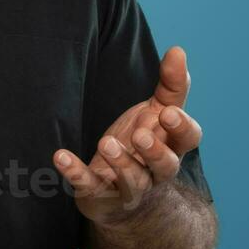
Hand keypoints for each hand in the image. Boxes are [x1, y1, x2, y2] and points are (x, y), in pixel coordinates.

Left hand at [51, 46, 202, 225]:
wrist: (122, 199)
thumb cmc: (142, 146)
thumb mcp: (157, 114)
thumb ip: (170, 85)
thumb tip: (178, 50)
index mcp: (172, 147)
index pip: (188, 139)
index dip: (182, 128)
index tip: (168, 112)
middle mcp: (155, 172)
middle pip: (166, 166)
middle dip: (155, 152)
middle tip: (139, 134)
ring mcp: (129, 188)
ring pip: (132, 181)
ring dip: (120, 163)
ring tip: (106, 143)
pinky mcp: (100, 196)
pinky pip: (90, 187)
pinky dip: (75, 173)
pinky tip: (60, 157)